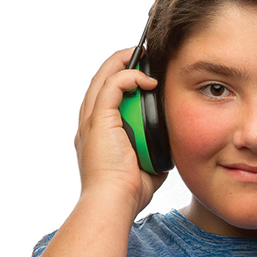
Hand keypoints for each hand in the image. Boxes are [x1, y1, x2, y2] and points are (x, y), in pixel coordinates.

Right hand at [75, 48, 166, 214]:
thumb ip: (154, 153)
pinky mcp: (98, 120)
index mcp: (98, 135)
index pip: (105, 99)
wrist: (114, 202)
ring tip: (142, 54)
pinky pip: (111, 87)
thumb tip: (167, 148)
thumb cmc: (128, 194)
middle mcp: (89, 124)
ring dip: (122, 62)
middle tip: (141, 55)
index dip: (121, 82)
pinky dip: (129, 77)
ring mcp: (91, 121)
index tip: (142, 75)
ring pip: (102, 78)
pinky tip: (147, 79)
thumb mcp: (146, 167)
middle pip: (100, 81)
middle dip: (119, 64)